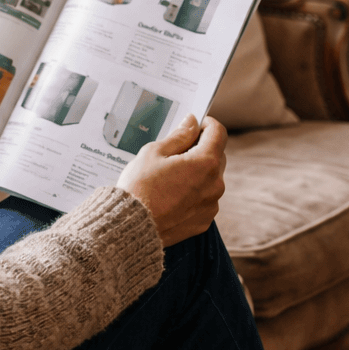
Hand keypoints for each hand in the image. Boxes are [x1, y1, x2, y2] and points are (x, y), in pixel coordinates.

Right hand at [116, 114, 227, 246]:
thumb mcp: (154, 152)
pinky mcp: (204, 221)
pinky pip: (205, 199)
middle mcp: (215, 184)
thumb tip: (191, 123)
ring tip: (171, 176)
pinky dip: (194, 193)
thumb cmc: (139, 187)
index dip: (207, 124)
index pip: (218, 133)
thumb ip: (179, 136)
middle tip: (177, 150)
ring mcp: (211, 205)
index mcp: (206, 163)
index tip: (195, 124)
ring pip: (211, 179)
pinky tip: (172, 194)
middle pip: (217, 156)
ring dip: (198, 172)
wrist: (130, 226)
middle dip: (201, 148)